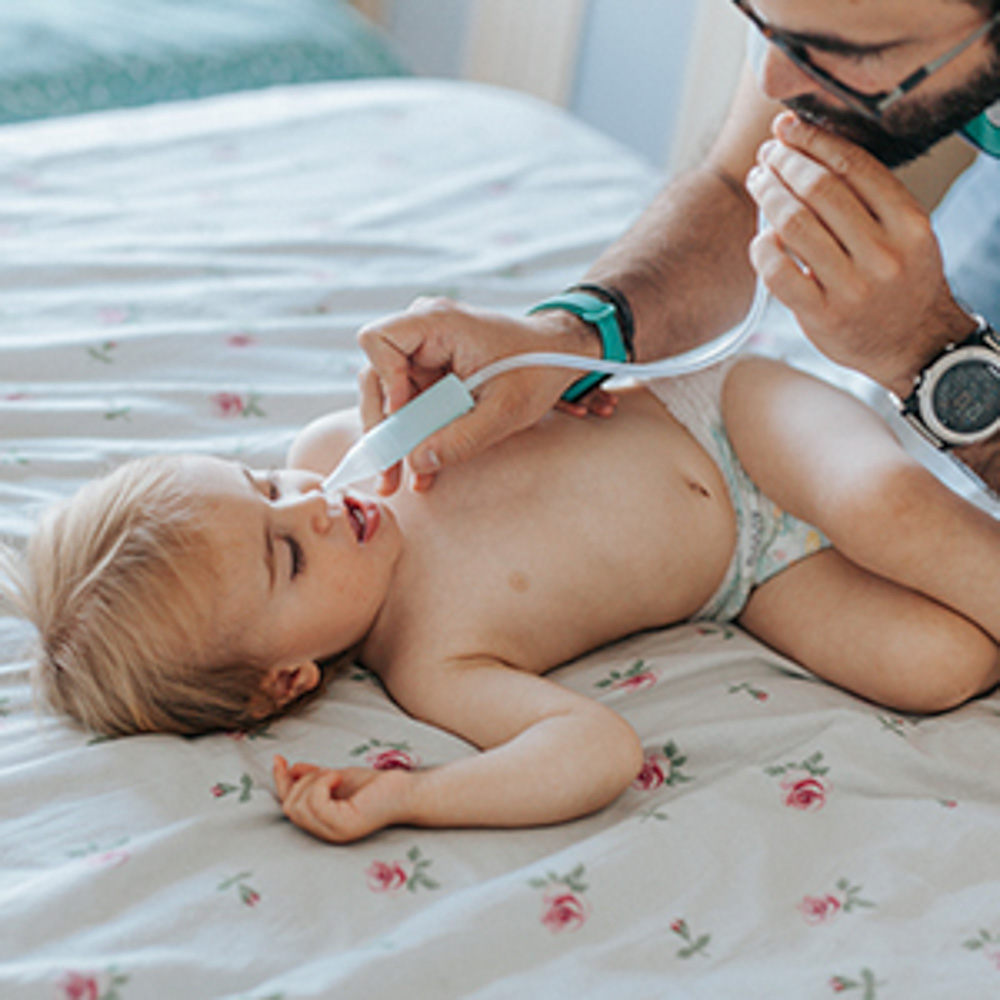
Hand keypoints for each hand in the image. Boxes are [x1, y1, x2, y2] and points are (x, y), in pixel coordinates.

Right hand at [273, 754, 413, 843]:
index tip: (278, 759)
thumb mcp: (337, 777)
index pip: (290, 807)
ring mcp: (335, 833)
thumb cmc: (376, 786)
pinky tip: (338, 776)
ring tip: (335, 774)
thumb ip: (314, 777)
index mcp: (323, 824)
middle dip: (302, 781)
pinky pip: (316, 803)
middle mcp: (326, 834)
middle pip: (290, 807)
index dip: (280, 783)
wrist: (405, 790)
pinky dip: (322, 783)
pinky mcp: (345, 826)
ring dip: (314, 780)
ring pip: (300, 805)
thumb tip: (291, 768)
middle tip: (327, 771)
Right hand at [357, 297, 600, 493]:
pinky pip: (408, 406)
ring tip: (396, 480)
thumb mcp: (506, 410)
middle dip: (380, 427)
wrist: (557, 356)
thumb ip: (463, 437)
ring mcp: (423, 354)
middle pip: (375, 376)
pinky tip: (418, 470)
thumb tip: (418, 462)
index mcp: (438, 323)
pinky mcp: (429, 375)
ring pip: (386, 396)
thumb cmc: (537, 368)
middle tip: (387, 470)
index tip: (402, 414)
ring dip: (392, 439)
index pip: (378, 340)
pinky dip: (411, 437)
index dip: (384, 379)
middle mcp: (422, 333)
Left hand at [745, 111, 974, 396]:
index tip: (788, 129)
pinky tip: (762, 236)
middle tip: (767, 155)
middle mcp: (883, 254)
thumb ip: (869, 198)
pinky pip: (778, 272)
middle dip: (785, 163)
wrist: (913, 343)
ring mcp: (851, 287)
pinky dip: (762, 247)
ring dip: (768, 195)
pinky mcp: (821, 316)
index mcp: (909, 224)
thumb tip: (808, 149)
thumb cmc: (901, 280)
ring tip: (758, 182)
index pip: (854, 166)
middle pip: (819, 190)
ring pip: (794, 225)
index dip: (814, 141)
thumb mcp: (906, 233)